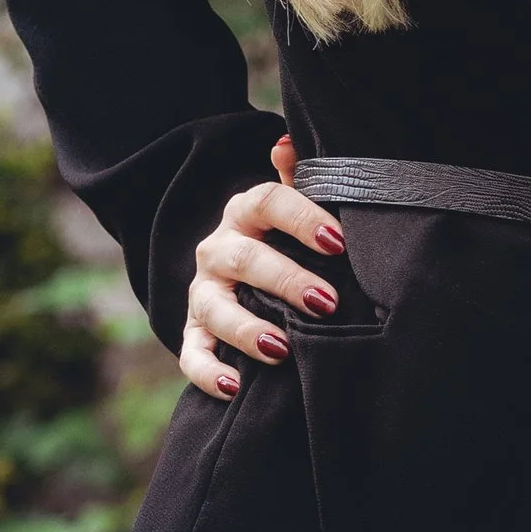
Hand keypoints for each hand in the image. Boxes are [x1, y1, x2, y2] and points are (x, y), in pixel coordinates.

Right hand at [181, 135, 346, 401]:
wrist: (244, 277)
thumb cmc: (286, 241)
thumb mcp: (294, 210)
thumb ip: (298, 180)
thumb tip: (286, 144)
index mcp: (245, 213)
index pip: (266, 202)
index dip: (301, 219)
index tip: (338, 242)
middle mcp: (218, 250)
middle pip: (244, 258)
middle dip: (285, 279)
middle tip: (327, 301)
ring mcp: (203, 293)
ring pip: (214, 307)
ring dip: (246, 329)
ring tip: (281, 349)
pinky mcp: (194, 333)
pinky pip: (192, 353)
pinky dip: (209, 372)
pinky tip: (235, 387)